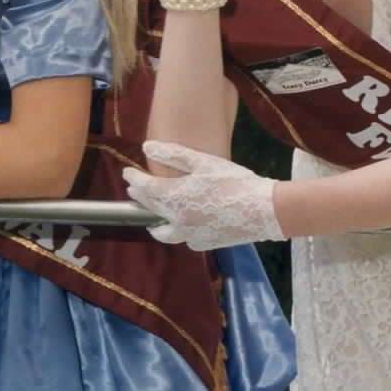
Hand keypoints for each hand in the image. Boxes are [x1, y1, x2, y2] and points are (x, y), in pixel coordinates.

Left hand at [122, 140, 283, 249]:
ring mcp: (190, 234)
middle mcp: (177, 219)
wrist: (262, 210)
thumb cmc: (233, 181)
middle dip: (141, 197)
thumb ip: (172, 155)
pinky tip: (183, 226)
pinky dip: (179, 231)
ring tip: (153, 218)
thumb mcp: (202, 162)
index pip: (144, 188)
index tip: (127, 173)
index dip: (133, 179)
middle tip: (135, 190)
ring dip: (155, 222)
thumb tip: (146, 148)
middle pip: (151, 208)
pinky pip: (184, 239)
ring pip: (164, 231)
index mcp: (173, 197)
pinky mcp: (205, 243)